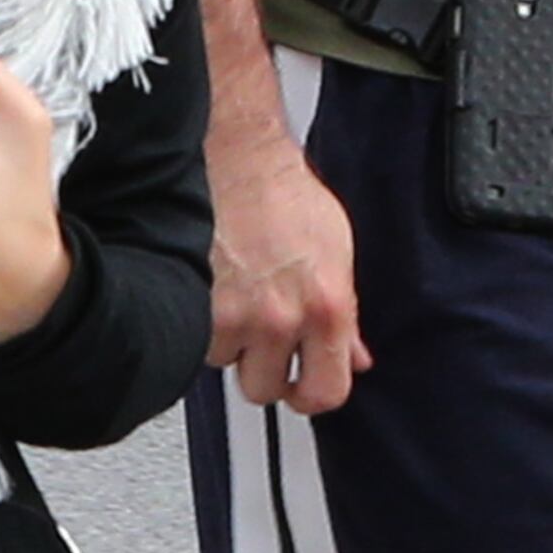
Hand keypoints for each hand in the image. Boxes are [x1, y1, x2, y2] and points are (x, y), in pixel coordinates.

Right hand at [207, 57, 365, 405]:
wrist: (236, 157)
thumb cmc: (283, 195)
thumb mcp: (336, 253)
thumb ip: (345, 315)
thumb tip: (355, 356)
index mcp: (327, 307)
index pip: (325, 392)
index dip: (311, 395)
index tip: (302, 387)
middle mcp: (281, 317)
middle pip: (266, 390)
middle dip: (263, 370)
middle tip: (263, 341)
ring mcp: (235, 314)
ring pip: (227, 365)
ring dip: (231, 343)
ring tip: (237, 302)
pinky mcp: (197, 305)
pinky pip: (197, 341)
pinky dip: (202, 324)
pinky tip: (214, 292)